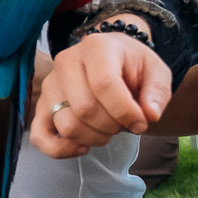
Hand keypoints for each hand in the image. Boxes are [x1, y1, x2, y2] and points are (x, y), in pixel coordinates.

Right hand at [31, 27, 170, 158]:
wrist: (112, 60)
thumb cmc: (133, 66)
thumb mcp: (156, 72)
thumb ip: (158, 92)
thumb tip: (150, 114)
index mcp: (96, 48)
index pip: (104, 84)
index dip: (125, 111)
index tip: (142, 123)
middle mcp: (66, 62)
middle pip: (85, 109)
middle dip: (112, 126)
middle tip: (126, 124)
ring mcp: (50, 85)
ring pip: (67, 125)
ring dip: (95, 138)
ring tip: (110, 129)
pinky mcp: (41, 107)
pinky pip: (40, 137)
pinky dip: (61, 150)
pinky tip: (84, 147)